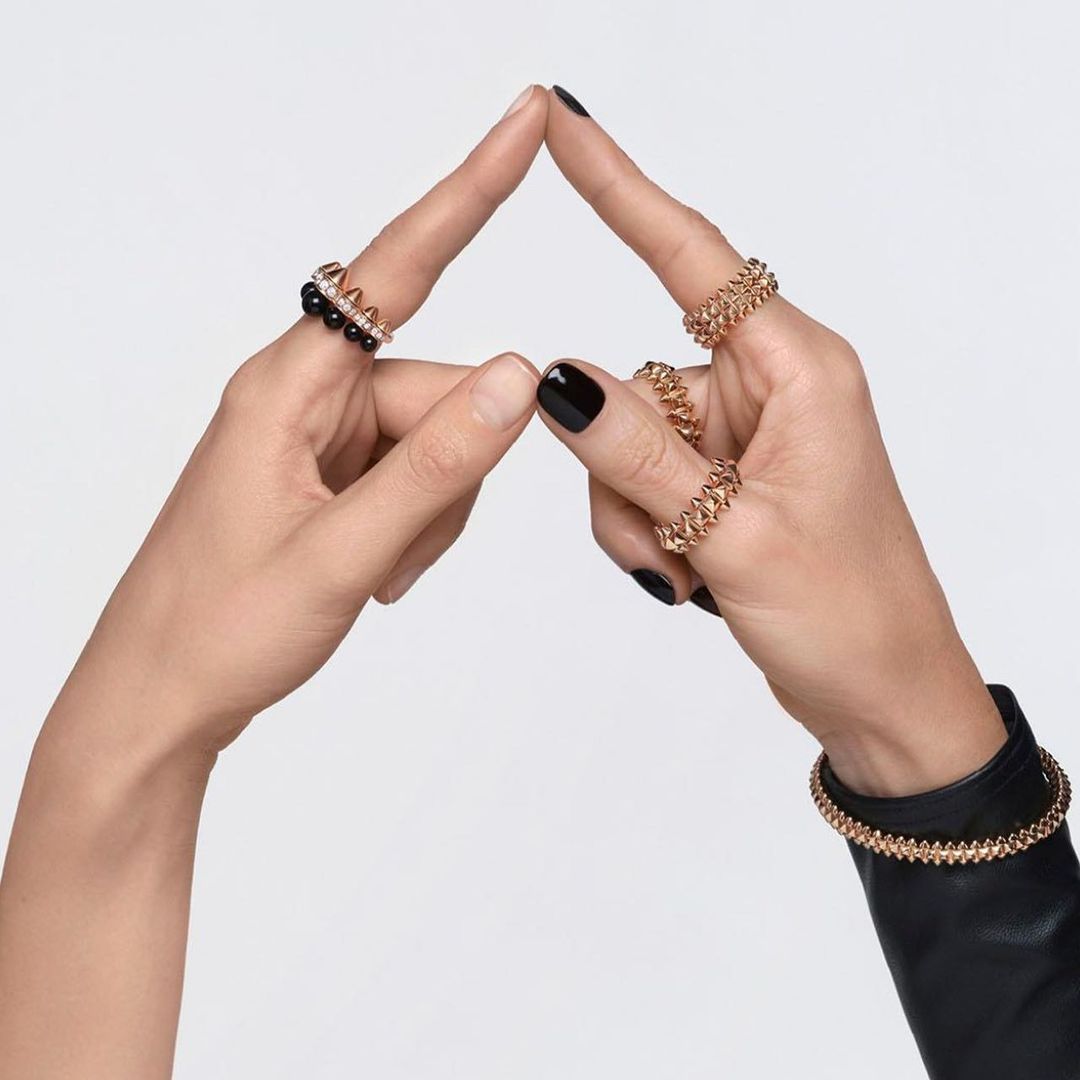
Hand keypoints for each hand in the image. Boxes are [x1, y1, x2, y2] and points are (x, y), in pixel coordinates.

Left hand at [51, 87, 547, 767]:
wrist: (161, 698)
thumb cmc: (217, 629)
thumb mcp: (340, 554)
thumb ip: (437, 467)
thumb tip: (521, 379)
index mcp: (287, 388)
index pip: (396, 271)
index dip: (469, 195)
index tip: (524, 124)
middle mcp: (304, 396)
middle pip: (439, 392)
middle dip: (449, 478)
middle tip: (395, 556)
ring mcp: (318, 436)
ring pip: (437, 443)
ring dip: (430, 514)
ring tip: (371, 570)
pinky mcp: (329, 473)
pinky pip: (415, 475)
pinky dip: (415, 527)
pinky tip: (370, 570)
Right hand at [538, 88, 1004, 795]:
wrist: (882, 693)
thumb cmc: (848, 612)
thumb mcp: (734, 533)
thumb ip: (639, 451)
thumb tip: (556, 378)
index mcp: (797, 370)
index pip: (692, 259)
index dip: (620, 189)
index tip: (562, 123)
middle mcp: (767, 388)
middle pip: (634, 383)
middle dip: (627, 470)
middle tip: (675, 544)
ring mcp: (741, 436)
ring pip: (625, 442)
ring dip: (636, 514)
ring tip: (695, 572)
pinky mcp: (723, 478)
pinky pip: (639, 480)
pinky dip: (645, 531)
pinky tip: (693, 579)